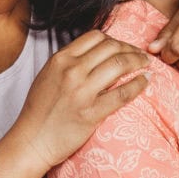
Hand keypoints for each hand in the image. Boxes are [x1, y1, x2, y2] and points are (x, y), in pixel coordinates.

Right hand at [13, 30, 148, 170]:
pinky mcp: (91, 113)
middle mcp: (71, 70)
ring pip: (119, 65)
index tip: (124, 47)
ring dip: (138, 62)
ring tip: (146, 65)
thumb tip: (94, 53)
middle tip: (141, 56)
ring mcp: (82, 91)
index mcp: (60, 59)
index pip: (95, 37)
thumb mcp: (48, 75)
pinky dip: (138, 84)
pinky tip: (145, 82)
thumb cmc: (39, 111)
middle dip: (130, 49)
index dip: (115, 39)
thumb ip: (69, 62)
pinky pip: (122, 94)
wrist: (32, 141)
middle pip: (111, 47)